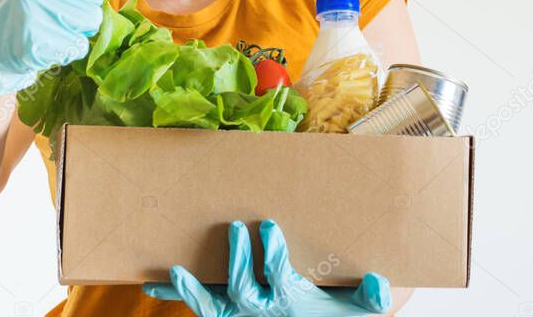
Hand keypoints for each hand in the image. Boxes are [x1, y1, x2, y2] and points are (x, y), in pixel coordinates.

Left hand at [143, 219, 390, 316]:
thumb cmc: (330, 312)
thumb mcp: (353, 309)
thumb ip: (368, 298)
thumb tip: (380, 285)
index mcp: (289, 300)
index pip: (278, 276)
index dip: (271, 253)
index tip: (267, 225)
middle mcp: (260, 310)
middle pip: (243, 288)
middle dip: (238, 259)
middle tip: (235, 226)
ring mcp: (238, 314)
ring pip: (213, 304)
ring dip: (192, 289)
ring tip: (174, 270)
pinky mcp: (223, 312)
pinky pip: (199, 306)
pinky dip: (177, 294)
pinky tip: (152, 284)